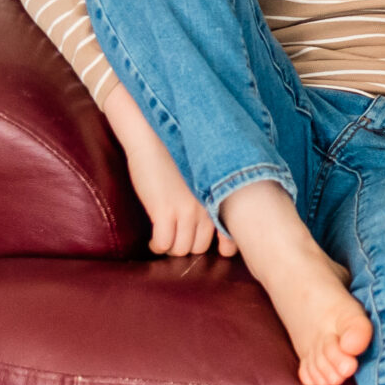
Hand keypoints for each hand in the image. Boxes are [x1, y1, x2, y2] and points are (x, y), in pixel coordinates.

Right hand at [106, 88, 234, 258]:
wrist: (153, 136)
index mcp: (219, 196)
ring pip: (181, 248)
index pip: (231, 233)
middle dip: (189, 246)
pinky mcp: (164, 211)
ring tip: (165, 240)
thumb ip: (213, 194)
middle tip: (178, 239)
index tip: (217, 248)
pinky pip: (163, 243)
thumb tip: (219, 217)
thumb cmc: (177, 152)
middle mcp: (207, 206)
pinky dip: (158, 246)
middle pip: (200, 246)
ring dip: (172, 247)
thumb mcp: (204, 175)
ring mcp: (186, 210)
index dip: (224, 245)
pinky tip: (153, 241)